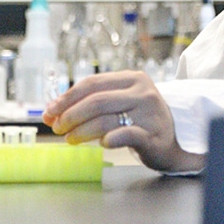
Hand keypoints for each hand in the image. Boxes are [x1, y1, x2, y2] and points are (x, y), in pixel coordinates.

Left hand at [42, 70, 203, 172]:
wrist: (173, 141)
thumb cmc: (139, 120)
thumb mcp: (120, 102)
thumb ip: (92, 102)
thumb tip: (52, 111)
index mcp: (132, 78)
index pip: (91, 83)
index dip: (66, 98)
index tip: (50, 111)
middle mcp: (142, 92)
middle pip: (96, 101)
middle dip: (70, 115)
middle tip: (57, 128)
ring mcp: (150, 113)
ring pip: (106, 120)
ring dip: (81, 131)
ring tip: (70, 139)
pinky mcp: (153, 136)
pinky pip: (126, 135)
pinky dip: (110, 139)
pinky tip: (101, 144)